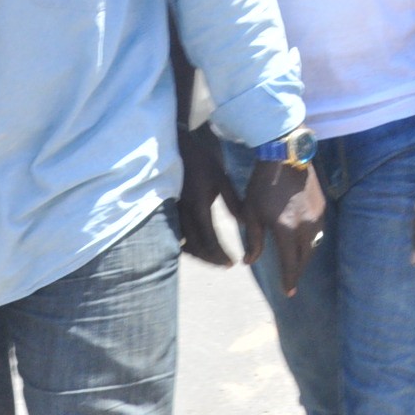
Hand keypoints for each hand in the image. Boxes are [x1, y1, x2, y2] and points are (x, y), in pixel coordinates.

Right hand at [177, 123, 239, 266]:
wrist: (177, 149)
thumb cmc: (203, 162)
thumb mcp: (222, 179)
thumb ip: (233, 202)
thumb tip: (246, 223)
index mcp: (198, 206)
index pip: (210, 239)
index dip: (220, 254)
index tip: (232, 263)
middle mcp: (182, 214)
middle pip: (195, 247)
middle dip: (210, 259)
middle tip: (225, 265)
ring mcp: (172, 214)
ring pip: (183, 244)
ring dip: (198, 255)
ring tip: (214, 259)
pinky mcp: (167, 212)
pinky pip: (175, 236)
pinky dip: (186, 246)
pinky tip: (197, 249)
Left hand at [241, 160, 325, 296]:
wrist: (285, 156)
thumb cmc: (262, 185)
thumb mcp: (251, 213)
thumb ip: (253, 240)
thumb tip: (250, 261)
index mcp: (286, 231)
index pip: (290, 263)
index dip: (289, 279)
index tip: (288, 292)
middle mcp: (306, 226)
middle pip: (305, 257)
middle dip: (298, 270)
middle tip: (292, 280)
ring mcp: (317, 216)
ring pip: (314, 244)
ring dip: (305, 255)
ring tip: (297, 261)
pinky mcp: (322, 206)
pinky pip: (318, 230)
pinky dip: (310, 240)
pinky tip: (302, 239)